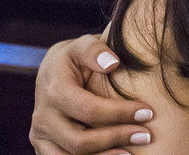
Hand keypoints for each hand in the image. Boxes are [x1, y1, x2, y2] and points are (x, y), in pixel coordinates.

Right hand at [30, 35, 152, 154]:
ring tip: (131, 154)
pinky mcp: (43, 147)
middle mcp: (42, 117)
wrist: (52, 72)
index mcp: (54, 90)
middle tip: (146, 136)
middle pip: (79, 141)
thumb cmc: (76, 57)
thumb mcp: (83, 45)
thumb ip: (95, 50)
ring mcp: (40, 135)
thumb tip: (112, 63)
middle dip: (116, 139)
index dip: (119, 114)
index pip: (88, 110)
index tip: (148, 112)